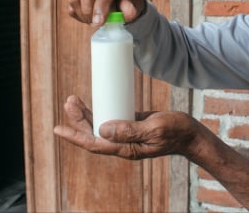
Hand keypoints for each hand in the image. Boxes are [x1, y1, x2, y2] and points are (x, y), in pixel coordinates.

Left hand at [53, 95, 199, 159]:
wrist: (190, 134)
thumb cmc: (175, 131)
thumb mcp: (153, 128)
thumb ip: (129, 131)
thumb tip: (101, 129)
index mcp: (125, 148)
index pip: (93, 144)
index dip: (74, 136)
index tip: (58, 129)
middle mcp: (122, 144)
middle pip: (92, 134)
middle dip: (78, 120)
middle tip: (69, 101)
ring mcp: (127, 135)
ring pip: (99, 126)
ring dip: (86, 115)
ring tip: (73, 100)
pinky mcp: (132, 126)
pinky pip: (110, 120)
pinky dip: (100, 112)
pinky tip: (94, 103)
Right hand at [67, 0, 145, 26]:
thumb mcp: (136, 3)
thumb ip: (132, 7)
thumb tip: (123, 13)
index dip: (102, 4)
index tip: (100, 22)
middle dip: (90, 9)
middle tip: (97, 24)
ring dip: (84, 15)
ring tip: (97, 21)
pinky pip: (71, 5)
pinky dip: (80, 16)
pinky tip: (92, 17)